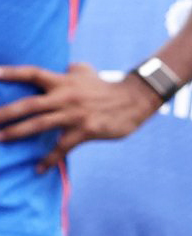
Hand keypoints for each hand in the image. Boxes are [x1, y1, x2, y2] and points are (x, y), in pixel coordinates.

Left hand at [0, 61, 163, 165]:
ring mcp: (74, 115)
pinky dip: (49, 159)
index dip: (10, 73)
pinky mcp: (85, 131)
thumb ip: (67, 69)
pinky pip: (63, 147)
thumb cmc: (106, 86)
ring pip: (40, 124)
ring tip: (1, 139)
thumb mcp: (85, 71)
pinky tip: (38, 169)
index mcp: (62, 81)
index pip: (31, 73)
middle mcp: (64, 97)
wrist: (134, 100)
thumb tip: (61, 66)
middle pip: (29, 104)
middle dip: (6, 113)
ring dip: (18, 133)